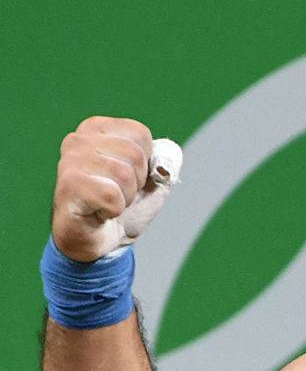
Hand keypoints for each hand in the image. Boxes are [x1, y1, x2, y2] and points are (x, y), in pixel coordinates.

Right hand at [52, 116, 178, 261]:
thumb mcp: (150, 180)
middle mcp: (78, 140)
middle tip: (117, 194)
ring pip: (124, 174)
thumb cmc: (120, 205)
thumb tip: (170, 156)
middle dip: (136, 182)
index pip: (140, 134)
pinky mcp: (69, 185)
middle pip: (135, 154)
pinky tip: (98, 212)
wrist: (97, 241)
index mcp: (96, 129)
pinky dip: (114, 210)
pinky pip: (112, 195)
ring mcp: (70, 161)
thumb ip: (164, 162)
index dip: (145, 164)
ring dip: (125, 197)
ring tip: (107, 203)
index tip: (128, 178)